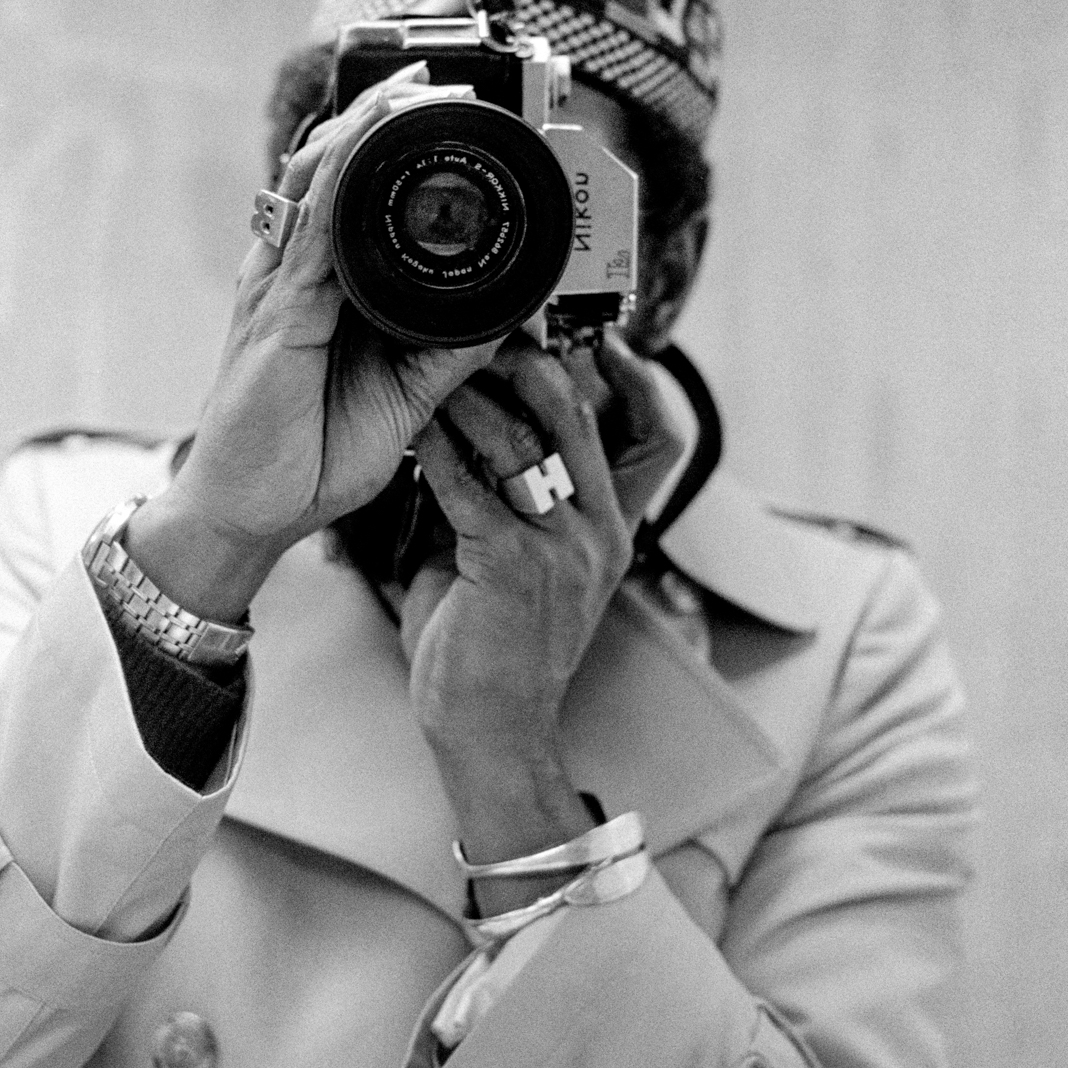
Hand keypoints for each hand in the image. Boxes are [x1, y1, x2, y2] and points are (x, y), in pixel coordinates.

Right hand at [124, 85, 499, 622]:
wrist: (250, 515)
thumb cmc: (309, 456)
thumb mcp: (405, 399)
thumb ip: (448, 354)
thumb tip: (508, 317)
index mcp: (323, 288)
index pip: (354, 197)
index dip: (388, 147)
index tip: (440, 109)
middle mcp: (294, 274)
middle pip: (331, 170)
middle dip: (377, 116)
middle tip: (431, 73)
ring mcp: (278, 288)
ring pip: (317, 184)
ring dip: (361, 130)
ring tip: (406, 86)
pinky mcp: (275, 314)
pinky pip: (310, 235)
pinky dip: (337, 184)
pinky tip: (362, 147)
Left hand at [403, 335, 682, 889]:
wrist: (492, 733)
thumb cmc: (497, 647)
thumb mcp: (530, 567)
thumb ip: (516, 502)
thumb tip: (476, 437)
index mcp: (615, 530)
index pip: (657, 439)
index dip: (638, 382)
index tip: (603, 340)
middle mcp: (599, 533)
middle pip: (579, 416)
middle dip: (531, 363)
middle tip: (486, 333)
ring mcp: (560, 550)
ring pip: (519, 440)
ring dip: (468, 397)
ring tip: (432, 371)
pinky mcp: (510, 566)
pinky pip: (469, 485)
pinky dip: (436, 450)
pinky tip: (411, 430)